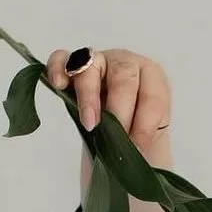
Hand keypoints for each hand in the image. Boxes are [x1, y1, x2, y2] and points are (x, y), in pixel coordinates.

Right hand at [44, 47, 172, 158]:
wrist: (119, 129)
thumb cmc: (134, 134)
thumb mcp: (147, 138)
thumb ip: (144, 139)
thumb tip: (134, 153)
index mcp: (153, 78)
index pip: (153, 96)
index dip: (145, 125)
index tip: (136, 147)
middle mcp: (127, 63)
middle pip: (123, 77)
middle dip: (119, 112)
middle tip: (114, 140)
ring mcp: (99, 61)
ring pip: (92, 66)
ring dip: (89, 97)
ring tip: (89, 124)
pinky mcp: (72, 66)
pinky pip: (62, 59)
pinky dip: (58, 69)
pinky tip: (59, 85)